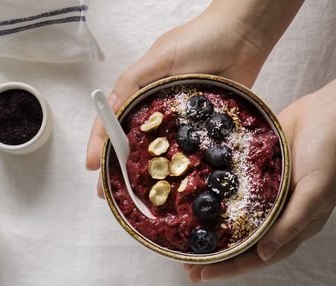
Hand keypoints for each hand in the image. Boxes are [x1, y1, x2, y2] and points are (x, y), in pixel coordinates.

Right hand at [86, 4, 274, 194]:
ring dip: (148, 172)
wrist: (242, 37)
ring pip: (160, 151)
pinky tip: (174, 184)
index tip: (93, 167)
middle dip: (119, 166)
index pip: (114, 121)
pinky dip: (181, 166)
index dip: (101, 143)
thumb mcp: (160, 57)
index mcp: (142, 92)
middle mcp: (158, 109)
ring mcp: (181, 121)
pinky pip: (190, 150)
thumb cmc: (198, 41)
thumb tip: (108, 108)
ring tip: (138, 197)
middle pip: (133, 141)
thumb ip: (133, 81)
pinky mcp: (204, 128)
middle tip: (110, 192)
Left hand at [185, 93, 335, 281]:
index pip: (259, 255)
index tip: (202, 275)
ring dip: (212, 230)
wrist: (328, 113)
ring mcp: (265, 193)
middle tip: (186, 265)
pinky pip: (233, 190)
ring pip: (234, 218)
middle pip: (242, 241)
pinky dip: (216, 198)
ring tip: (185, 238)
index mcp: (294, 224)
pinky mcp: (255, 172)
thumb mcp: (317, 191)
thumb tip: (265, 254)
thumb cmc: (329, 153)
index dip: (231, 267)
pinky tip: (195, 200)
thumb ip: (292, 222)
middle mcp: (277, 213)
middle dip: (216, 255)